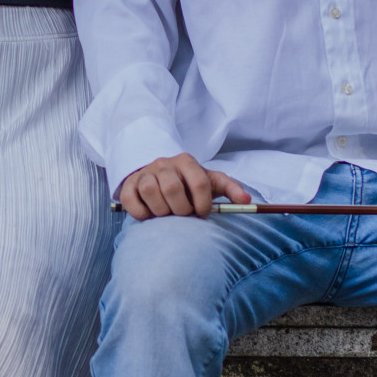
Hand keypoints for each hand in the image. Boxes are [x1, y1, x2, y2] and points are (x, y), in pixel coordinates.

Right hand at [117, 153, 250, 219]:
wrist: (158, 175)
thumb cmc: (189, 183)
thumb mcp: (210, 181)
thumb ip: (230, 189)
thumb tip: (248, 200)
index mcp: (186, 161)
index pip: (199, 182)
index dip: (202, 203)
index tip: (202, 214)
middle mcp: (164, 164)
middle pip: (172, 188)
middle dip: (181, 209)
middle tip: (184, 216)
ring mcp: (144, 174)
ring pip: (151, 192)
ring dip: (162, 211)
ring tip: (168, 215)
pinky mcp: (129, 186)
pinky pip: (132, 201)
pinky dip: (141, 213)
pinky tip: (150, 215)